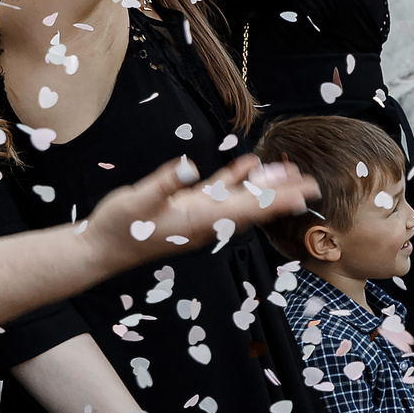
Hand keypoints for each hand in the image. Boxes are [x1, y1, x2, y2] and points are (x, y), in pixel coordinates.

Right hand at [84, 155, 315, 274]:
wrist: (99, 249)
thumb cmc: (116, 229)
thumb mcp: (136, 202)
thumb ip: (162, 185)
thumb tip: (187, 167)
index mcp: (201, 219)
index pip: (249, 208)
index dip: (278, 200)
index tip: (305, 195)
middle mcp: (207, 219)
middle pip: (254, 205)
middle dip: (284, 193)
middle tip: (314, 182)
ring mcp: (199, 214)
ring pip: (241, 197)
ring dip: (265, 184)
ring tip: (290, 171)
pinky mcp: (187, 207)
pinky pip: (219, 191)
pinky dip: (236, 178)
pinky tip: (250, 164)